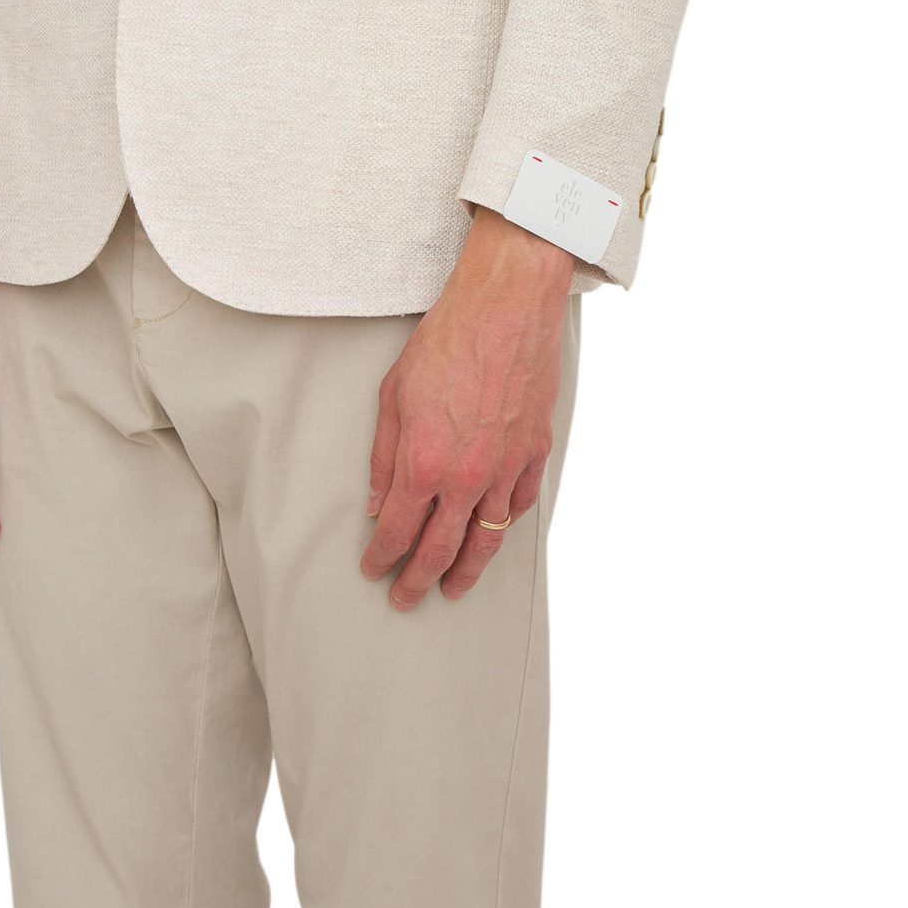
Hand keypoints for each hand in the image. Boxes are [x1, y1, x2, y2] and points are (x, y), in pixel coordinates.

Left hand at [361, 207, 572, 609]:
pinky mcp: (534, 452)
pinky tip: (491, 533)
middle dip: (419, 580)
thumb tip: (378, 504)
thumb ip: (384, 457)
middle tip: (405, 599)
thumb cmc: (446, 341)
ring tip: (453, 588)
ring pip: (487, 539)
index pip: (399, 532)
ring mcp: (505, 468)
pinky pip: (518, 504)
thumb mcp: (393, 395)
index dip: (383, 558)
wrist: (506, 309)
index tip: (373, 571)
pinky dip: (502, 525)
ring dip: (467, 569)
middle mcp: (467, 477)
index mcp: (424, 464)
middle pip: (442, 549)